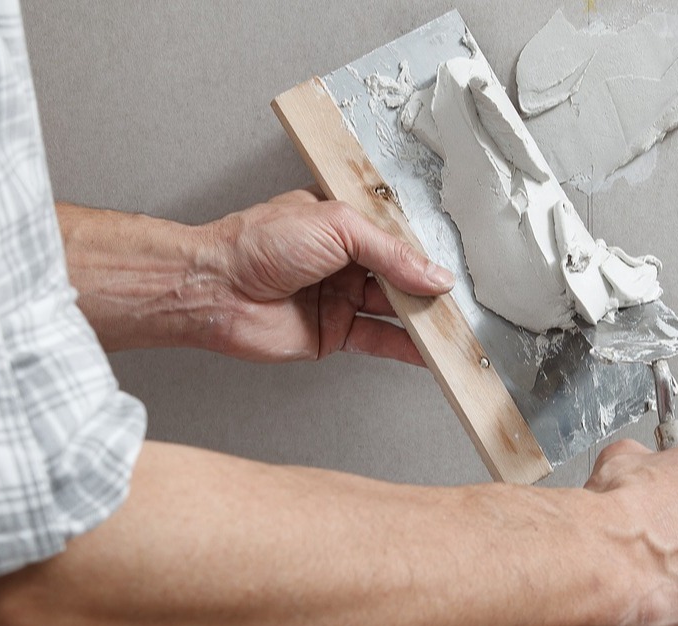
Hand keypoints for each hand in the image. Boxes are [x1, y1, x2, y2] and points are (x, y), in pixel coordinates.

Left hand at [197, 189, 453, 364]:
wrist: (216, 289)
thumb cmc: (257, 243)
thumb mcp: (337, 226)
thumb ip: (390, 251)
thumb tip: (432, 274)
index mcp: (344, 222)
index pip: (397, 234)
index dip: (425, 247)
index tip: (456, 259)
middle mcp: (344, 259)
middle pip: (401, 274)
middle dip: (429, 286)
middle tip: (461, 297)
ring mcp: (340, 296)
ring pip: (394, 309)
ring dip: (423, 318)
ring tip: (455, 325)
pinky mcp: (334, 332)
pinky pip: (379, 340)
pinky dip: (406, 348)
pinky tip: (429, 351)